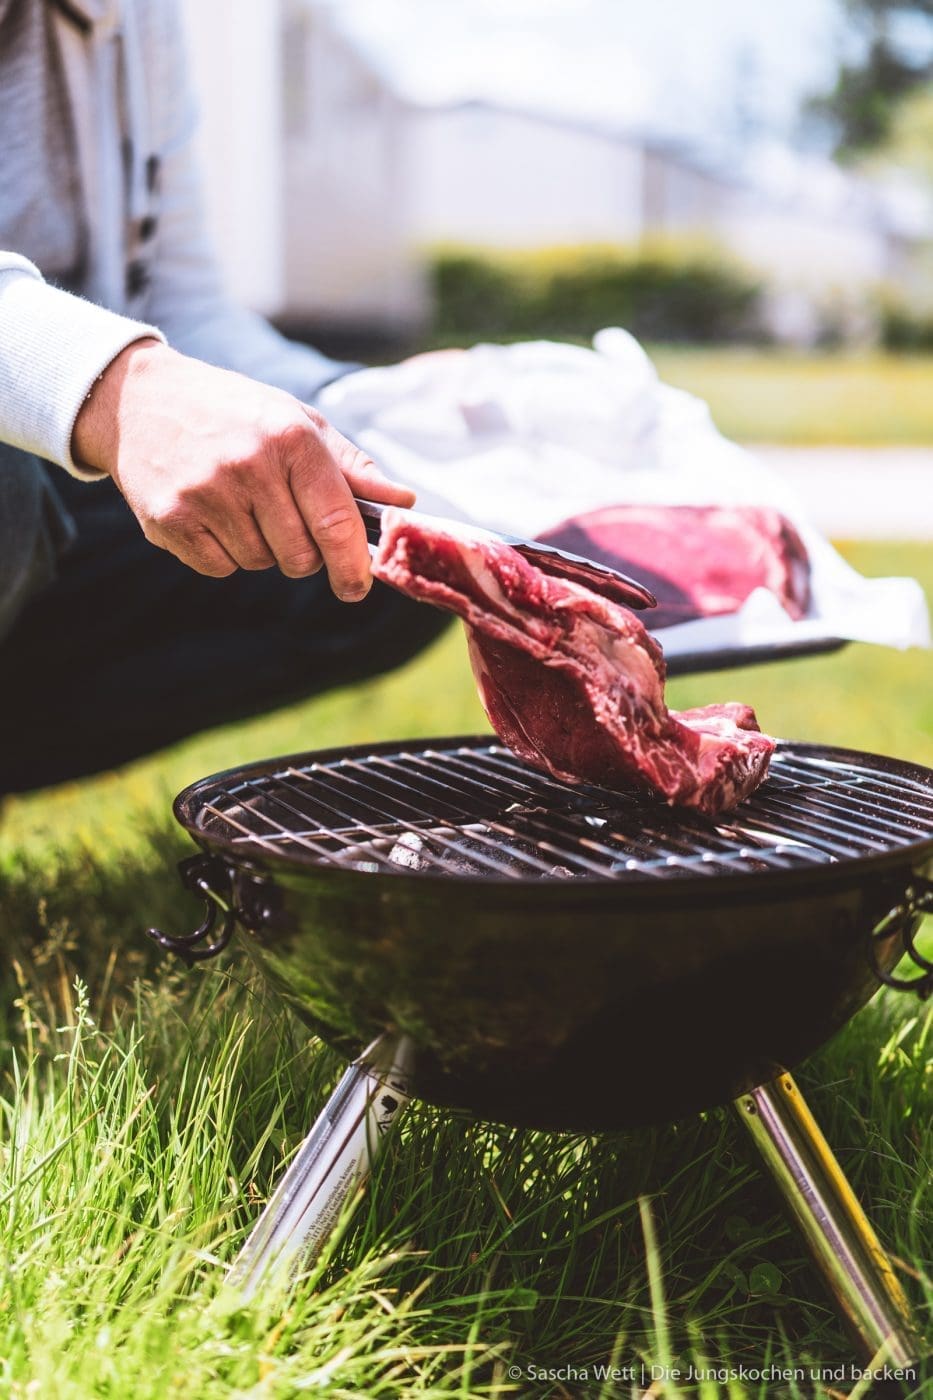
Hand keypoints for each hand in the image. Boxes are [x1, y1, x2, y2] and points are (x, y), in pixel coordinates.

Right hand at [72, 338, 414, 599]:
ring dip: (262, 549)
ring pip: (261, 564)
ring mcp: (205, 495)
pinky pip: (221, 568)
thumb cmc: (235, 413)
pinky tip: (213, 515)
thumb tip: (403, 502)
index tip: (358, 586)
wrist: (139, 400)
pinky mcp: (169, 520)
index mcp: (290, 438)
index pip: (336, 522)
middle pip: (300, 557)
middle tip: (286, 522)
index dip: (353, 565)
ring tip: (241, 505)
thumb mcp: (297, 421)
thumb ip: (351, 468)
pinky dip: (225, 554)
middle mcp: (248, 466)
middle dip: (304, 554)